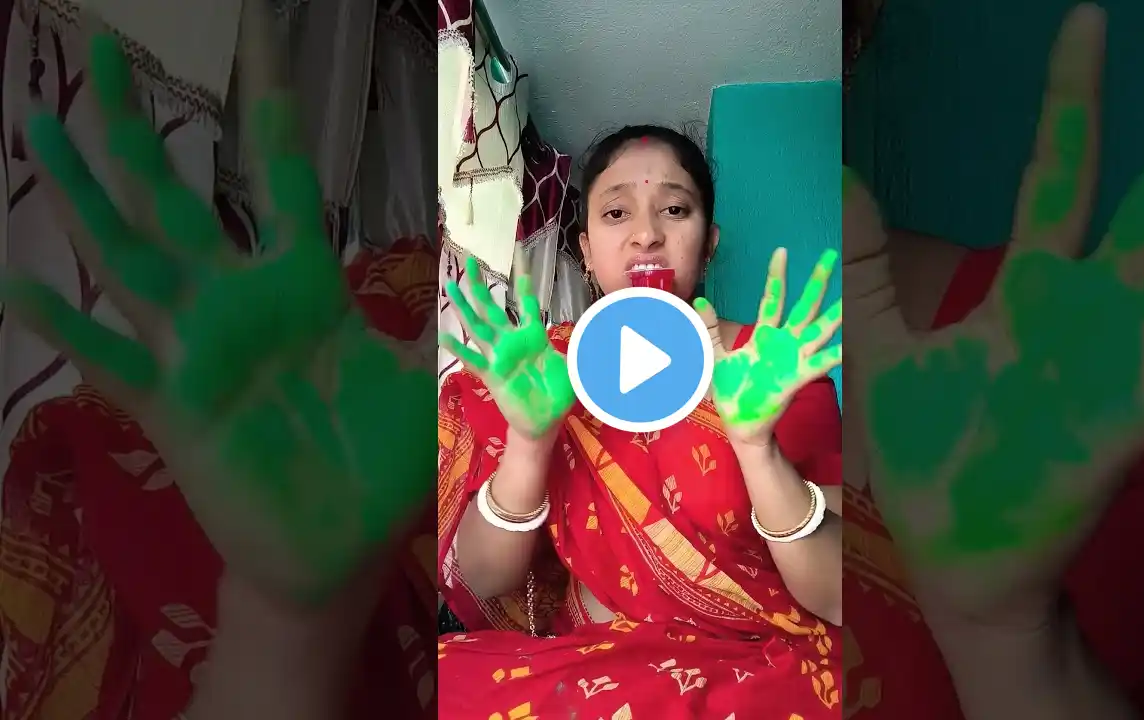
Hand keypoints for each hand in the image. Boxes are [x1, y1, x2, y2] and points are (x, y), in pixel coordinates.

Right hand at [0, 16, 435, 606]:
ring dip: (85, 194)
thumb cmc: (380, 461)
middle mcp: (240, 305)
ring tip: (39, 125)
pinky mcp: (172, 407)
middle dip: (142, 130)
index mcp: (304, 289)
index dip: (272, 129)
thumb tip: (494, 280)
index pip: (283, 190)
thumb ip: (445, 324)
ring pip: (129, 256)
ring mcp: (198, 351)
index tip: (260, 62)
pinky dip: (66, 325)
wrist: (340, 544)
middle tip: (106, 53)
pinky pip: (112, 359)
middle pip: (180, 200)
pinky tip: (18, 282)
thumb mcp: (426, 382)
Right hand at [440, 254, 574, 441]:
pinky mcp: (492, 375)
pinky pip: (474, 360)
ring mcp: (500, 356)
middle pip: (494, 307)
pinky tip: (446, 336)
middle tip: (470, 260)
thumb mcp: (578, 369)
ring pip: (478, 326)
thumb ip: (589, 353)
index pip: (528, 304)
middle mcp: (513, 341)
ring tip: (450, 287)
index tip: (518, 264)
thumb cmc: (558, 393)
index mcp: (534, 336)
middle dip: (481, 285)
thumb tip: (610, 339)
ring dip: (464, 307)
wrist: (544, 422)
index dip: (523, 285)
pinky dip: (460, 349)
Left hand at [696, 247, 842, 445]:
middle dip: (817, 282)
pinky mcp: (795, 379)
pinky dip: (833, 355)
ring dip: (835, 314)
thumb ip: (709, 328)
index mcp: (764, 336)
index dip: (777, 275)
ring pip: (818, 330)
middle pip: (804, 307)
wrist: (740, 426)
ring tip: (852, 295)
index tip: (781, 251)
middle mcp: (783, 344)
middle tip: (832, 256)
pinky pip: (817, 364)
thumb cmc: (733, 392)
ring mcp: (792, 360)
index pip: (773, 299)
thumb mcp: (715, 356)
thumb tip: (699, 299)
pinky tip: (848, 345)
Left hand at [846, 5, 1143, 626]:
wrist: (949, 549)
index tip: (1087, 22)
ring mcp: (1126, 357)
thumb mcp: (883, 343)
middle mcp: (1093, 308)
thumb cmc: (927, 451)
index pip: (1061, 169)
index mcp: (1032, 288)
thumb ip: (871, 259)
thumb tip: (841, 171)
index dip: (1074, 97)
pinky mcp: (1140, 414)